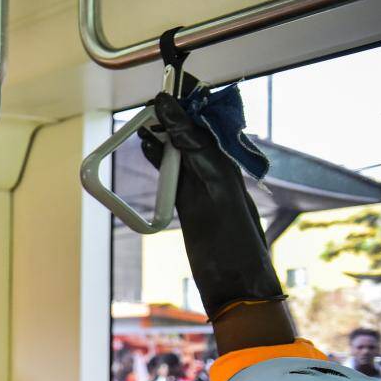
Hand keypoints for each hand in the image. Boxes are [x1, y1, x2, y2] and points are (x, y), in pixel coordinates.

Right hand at [136, 88, 282, 317]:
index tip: (162, 91)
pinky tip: (146, 148)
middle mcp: (215, 172)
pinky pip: (172, 175)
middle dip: (171, 116)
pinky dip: (157, 160)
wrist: (237, 288)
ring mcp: (201, 189)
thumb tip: (175, 114)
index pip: (202, 124)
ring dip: (161, 136)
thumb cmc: (234, 243)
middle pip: (190, 133)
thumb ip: (197, 152)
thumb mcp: (216, 191)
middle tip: (149, 103)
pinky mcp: (189, 206)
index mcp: (227, 164)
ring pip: (178, 152)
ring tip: (144, 122)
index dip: (184, 105)